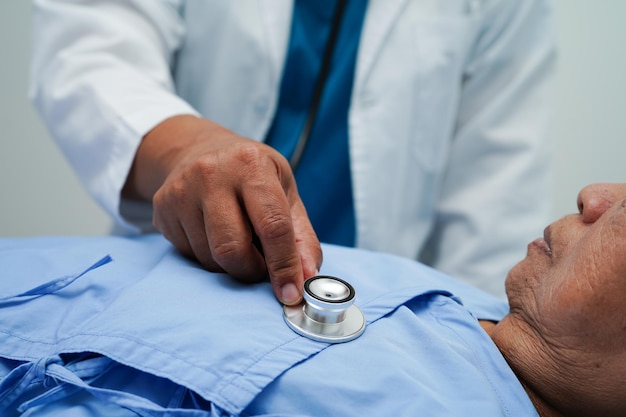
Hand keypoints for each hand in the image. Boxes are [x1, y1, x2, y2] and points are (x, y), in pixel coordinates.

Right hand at [123, 115, 321, 304]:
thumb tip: (308, 277)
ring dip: (230, 265)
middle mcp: (211, 173)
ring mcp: (181, 190)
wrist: (199, 149)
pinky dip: (208, 257)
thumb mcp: (285, 192)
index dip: (284, 265)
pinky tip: (213, 233)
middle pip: (232, 249)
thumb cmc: (251, 175)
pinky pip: (188, 255)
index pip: (272, 225)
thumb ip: (301, 236)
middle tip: (261, 265)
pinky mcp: (161, 207)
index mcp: (251, 164)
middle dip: (252, 270)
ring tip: (238, 240)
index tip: (291, 294)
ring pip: (209, 258)